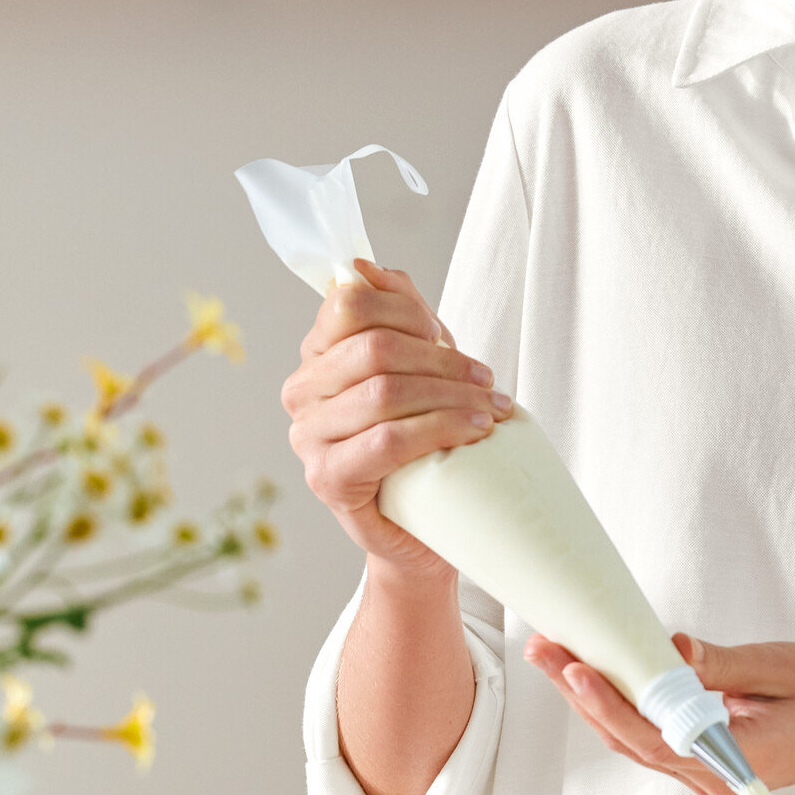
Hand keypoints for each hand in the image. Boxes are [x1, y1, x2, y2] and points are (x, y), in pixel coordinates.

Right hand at [281, 258, 515, 579]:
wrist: (423, 527)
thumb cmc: (422, 441)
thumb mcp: (418, 367)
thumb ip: (398, 313)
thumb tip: (368, 267)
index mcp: (317, 356)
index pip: (348, 302)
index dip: (404, 309)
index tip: (442, 334)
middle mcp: (301, 392)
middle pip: (374, 347)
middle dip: (442, 359)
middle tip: (485, 378)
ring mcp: (308, 437)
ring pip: (384, 392)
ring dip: (452, 394)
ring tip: (492, 408)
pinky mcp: (327, 478)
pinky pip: (387, 440)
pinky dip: (440, 429)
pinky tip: (474, 430)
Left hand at [523, 631, 794, 794]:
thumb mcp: (782, 667)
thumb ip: (719, 666)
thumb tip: (667, 649)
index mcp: (739, 759)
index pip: (657, 738)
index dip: (610, 705)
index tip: (578, 668)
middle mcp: (717, 777)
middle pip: (632, 741)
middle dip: (583, 695)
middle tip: (546, 648)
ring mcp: (710, 774)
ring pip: (635, 742)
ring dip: (594, 701)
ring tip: (557, 655)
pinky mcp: (707, 761)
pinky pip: (653, 739)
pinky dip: (621, 708)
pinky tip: (598, 675)